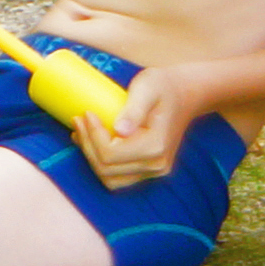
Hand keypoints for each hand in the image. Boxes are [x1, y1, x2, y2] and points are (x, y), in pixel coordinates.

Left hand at [76, 49, 204, 188]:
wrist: (185, 95)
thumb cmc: (163, 87)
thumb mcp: (147, 88)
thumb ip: (134, 109)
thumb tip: (119, 130)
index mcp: (156, 146)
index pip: (110, 154)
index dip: (92, 135)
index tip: (86, 113)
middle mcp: (157, 165)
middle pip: (106, 168)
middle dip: (87, 145)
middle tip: (79, 119)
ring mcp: (154, 171)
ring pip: (110, 179)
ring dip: (91, 157)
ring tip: (81, 132)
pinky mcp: (149, 170)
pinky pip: (117, 176)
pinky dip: (100, 164)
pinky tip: (91, 142)